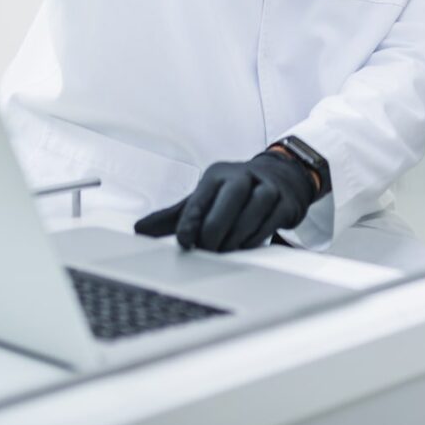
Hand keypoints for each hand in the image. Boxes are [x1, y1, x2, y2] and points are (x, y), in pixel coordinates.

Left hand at [133, 149, 316, 251]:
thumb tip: (139, 229)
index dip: (190, 222)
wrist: (283, 177)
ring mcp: (268, 188)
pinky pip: (269, 222)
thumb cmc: (235, 192)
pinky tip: (244, 244)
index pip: (200, 198)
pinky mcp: (285, 202)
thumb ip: (175, 215)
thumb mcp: (205, 198)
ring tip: (224, 249)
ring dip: (235, 237)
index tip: (184, 242)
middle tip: (206, 249)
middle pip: (228, 201)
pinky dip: (254, 237)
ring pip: (251, 212)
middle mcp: (243, 176)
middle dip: (214, 230)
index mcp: (218, 174)